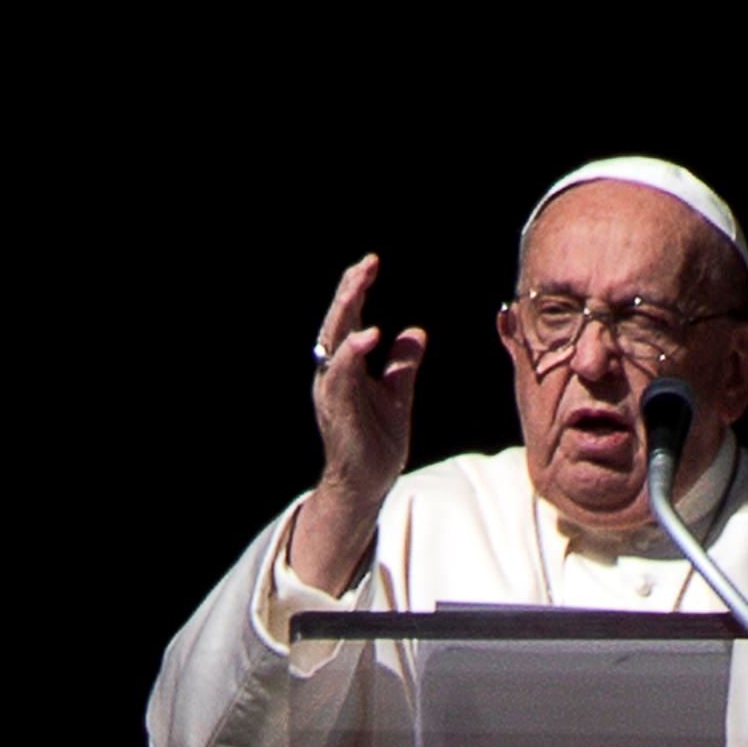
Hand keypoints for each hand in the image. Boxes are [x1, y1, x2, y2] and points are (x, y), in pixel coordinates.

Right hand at [289, 254, 425, 591]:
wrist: (366, 482)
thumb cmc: (376, 439)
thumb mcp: (397, 394)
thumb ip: (403, 364)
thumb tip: (415, 332)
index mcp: (346, 367)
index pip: (349, 320)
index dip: (357, 291)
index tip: (370, 263)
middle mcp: (333, 373)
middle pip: (336, 323)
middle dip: (349, 291)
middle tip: (366, 264)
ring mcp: (332, 390)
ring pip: (333, 342)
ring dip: (346, 311)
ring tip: (359, 284)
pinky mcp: (337, 409)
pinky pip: (342, 375)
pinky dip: (353, 353)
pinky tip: (369, 334)